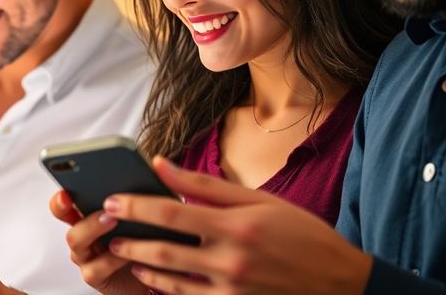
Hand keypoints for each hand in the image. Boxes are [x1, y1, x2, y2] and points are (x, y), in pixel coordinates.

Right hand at [49, 190, 146, 293]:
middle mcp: (82, 235)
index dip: (60, 199)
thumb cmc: (145, 240)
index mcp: (87, 216)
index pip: (63, 204)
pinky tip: (129, 253)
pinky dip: (112, 259)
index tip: (66, 192)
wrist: (154, 273)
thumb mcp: (139, 213)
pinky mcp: (94, 275)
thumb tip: (147, 168)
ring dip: (94, 229)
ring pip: (76, 241)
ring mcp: (85, 256)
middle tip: (108, 208)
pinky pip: (96, 267)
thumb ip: (132, 194)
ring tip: (116, 222)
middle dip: (85, 213)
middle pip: (68, 220)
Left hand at [104, 157, 371, 294]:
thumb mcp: (261, 200)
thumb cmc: (302, 235)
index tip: (112, 200)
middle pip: (163, 248)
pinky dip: (165, 287)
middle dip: (128, 236)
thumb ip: (207, 185)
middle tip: (106, 227)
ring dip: (140, 263)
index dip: (135, 207)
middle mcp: (231, 260)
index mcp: (236, 225)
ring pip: (169, 279)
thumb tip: (162, 164)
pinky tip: (151, 275)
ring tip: (121, 251)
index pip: (171, 214)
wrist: (341, 284)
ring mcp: (231, 289)